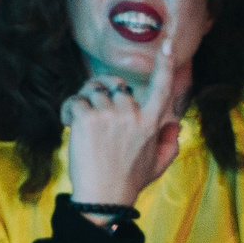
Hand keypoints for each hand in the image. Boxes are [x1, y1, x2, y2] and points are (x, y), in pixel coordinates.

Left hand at [62, 32, 191, 208]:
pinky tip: (71, 126)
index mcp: (152, 123)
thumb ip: (169, 144)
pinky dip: (69, 111)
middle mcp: (132, 114)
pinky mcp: (87, 116)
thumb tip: (175, 126)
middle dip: (103, 97)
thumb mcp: (157, 165)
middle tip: (97, 119)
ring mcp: (109, 114)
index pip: (162, 88)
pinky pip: (75, 100)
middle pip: (115, 87)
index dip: (164, 65)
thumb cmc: (129, 181)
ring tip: (84, 128)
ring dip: (85, 104)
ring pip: (93, 91)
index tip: (165, 44)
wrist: (103, 198)